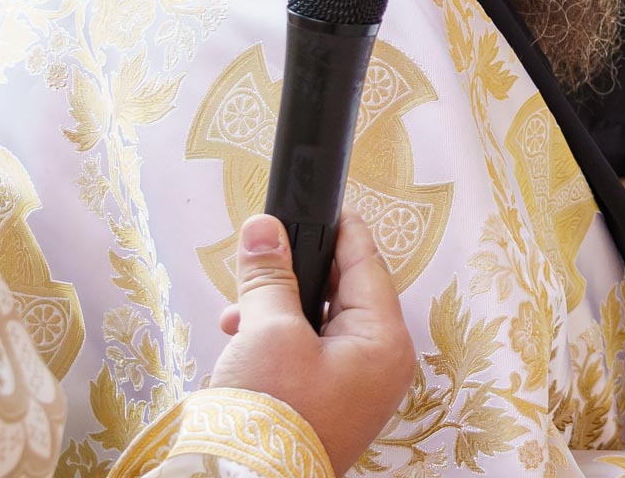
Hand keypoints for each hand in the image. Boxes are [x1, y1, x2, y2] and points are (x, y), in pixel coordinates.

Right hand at [212, 213, 414, 474]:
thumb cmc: (271, 418)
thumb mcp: (267, 332)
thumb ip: (269, 276)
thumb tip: (264, 228)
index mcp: (385, 341)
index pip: (368, 265)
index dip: (340, 231)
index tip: (318, 205)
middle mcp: (380, 365)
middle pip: (343, 294)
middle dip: (297, 277)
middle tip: (262, 258)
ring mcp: (356, 388)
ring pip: (320, 324)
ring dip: (278, 311)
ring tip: (239, 312)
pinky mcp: (329, 405)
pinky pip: (309, 355)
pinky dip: (278, 342)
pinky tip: (242, 340)